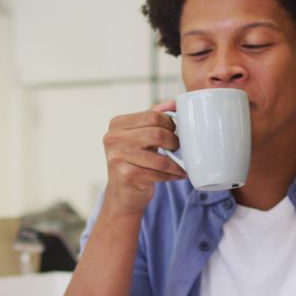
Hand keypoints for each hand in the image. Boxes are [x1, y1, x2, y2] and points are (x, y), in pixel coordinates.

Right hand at [102, 100, 186, 215]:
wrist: (123, 193)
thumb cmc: (135, 161)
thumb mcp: (140, 136)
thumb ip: (154, 117)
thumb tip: (174, 102)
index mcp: (117, 124)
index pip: (153, 116)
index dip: (171, 124)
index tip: (175, 133)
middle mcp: (113, 138)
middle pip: (157, 134)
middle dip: (174, 142)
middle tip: (178, 149)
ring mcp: (117, 157)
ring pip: (160, 156)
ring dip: (176, 162)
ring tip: (181, 164)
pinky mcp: (126, 175)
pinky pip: (159, 173)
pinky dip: (172, 175)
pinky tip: (177, 175)